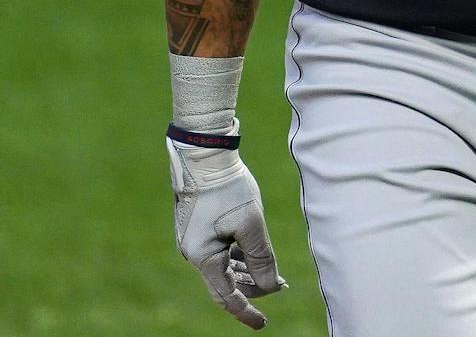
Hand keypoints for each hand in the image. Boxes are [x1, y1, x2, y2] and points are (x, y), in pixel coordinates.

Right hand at [169, 139, 288, 328]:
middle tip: (281, 287)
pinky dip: (238, 257)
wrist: (203, 155)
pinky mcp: (198, 229)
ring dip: (248, 272)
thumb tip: (271, 287)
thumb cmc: (228, 188)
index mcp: (203, 257)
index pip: (227, 296)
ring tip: (274, 274)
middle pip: (226, 284)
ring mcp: (194, 241)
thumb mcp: (251, 224)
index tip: (262, 324)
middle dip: (253, 289)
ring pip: (224, 268)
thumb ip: (262, 258)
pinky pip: (220, 253)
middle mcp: (194, 254)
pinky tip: (254, 255)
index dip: (247, 311)